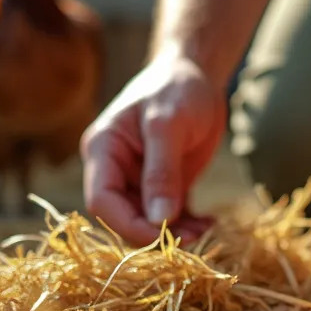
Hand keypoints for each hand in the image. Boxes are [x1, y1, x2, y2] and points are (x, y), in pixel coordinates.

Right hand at [80, 52, 226, 244]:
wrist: (197, 73)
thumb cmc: (177, 88)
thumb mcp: (168, 125)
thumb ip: (162, 172)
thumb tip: (159, 220)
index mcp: (103, 149)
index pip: (102, 201)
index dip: (128, 224)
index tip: (163, 235)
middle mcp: (115, 168)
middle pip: (123, 216)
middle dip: (154, 233)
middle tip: (194, 237)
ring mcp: (138, 177)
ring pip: (147, 220)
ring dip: (174, 232)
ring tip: (206, 230)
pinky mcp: (163, 183)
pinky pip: (169, 214)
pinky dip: (186, 224)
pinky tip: (209, 223)